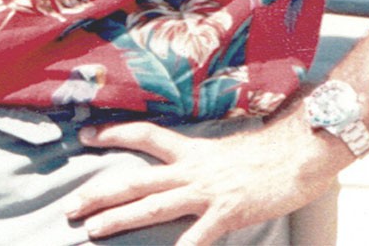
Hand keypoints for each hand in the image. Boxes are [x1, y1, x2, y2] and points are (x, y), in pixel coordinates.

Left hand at [65, 114, 338, 245]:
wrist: (298, 152)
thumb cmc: (266, 153)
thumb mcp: (225, 151)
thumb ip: (202, 161)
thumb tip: (183, 166)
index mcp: (192, 150)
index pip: (145, 135)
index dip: (115, 134)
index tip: (86, 136)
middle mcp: (192, 169)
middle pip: (137, 179)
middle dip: (101, 192)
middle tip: (70, 205)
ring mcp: (207, 192)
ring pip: (153, 205)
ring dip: (120, 219)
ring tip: (92, 230)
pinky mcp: (227, 213)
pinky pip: (198, 237)